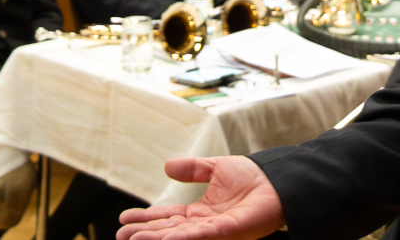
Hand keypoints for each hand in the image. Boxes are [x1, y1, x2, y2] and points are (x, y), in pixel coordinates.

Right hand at [118, 157, 284, 239]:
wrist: (278, 180)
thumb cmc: (253, 178)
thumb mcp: (215, 169)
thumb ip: (192, 169)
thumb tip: (166, 167)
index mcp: (200, 212)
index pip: (167, 218)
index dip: (146, 218)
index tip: (124, 219)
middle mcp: (204, 224)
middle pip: (168, 230)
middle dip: (144, 233)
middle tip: (121, 235)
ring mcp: (215, 231)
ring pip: (180, 236)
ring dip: (157, 238)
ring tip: (134, 239)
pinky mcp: (229, 231)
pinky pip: (203, 235)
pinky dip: (184, 238)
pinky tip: (168, 239)